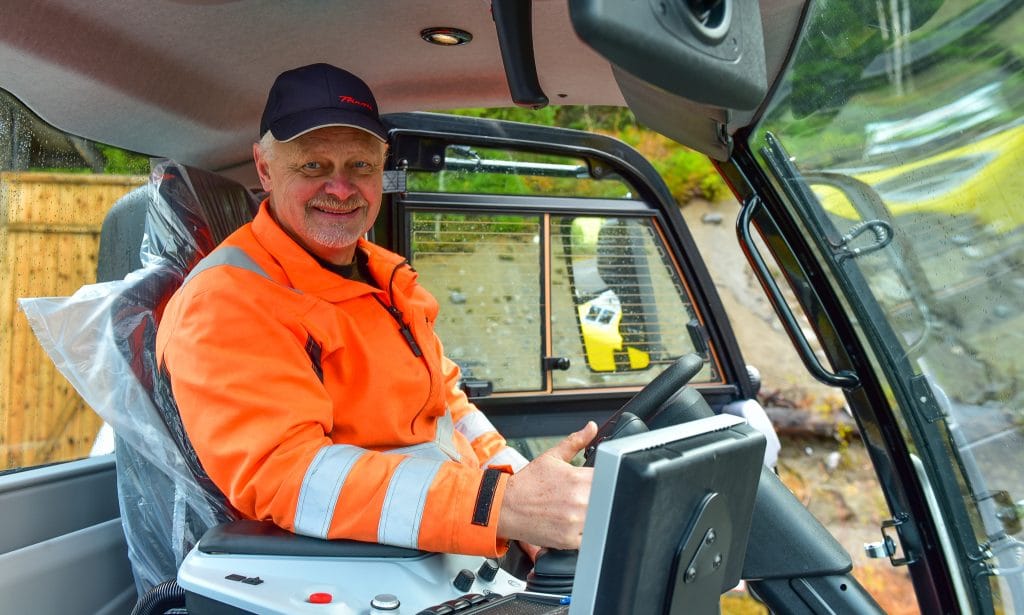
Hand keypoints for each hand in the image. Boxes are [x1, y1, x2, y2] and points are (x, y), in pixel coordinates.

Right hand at [497, 421, 597, 549]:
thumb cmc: (527, 483)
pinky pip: (590, 540)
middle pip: (609, 501)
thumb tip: (591, 427)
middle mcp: (579, 500)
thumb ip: (575, 442)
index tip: (604, 482)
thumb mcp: (551, 457)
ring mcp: (575, 522)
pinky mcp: (569, 540)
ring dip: (597, 518)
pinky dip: (587, 535)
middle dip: (603, 500)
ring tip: (583, 514)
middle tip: (590, 500)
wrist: (505, 506)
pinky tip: (576, 528)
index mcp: (577, 478)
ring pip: (601, 521)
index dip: (609, 480)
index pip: (610, 478)